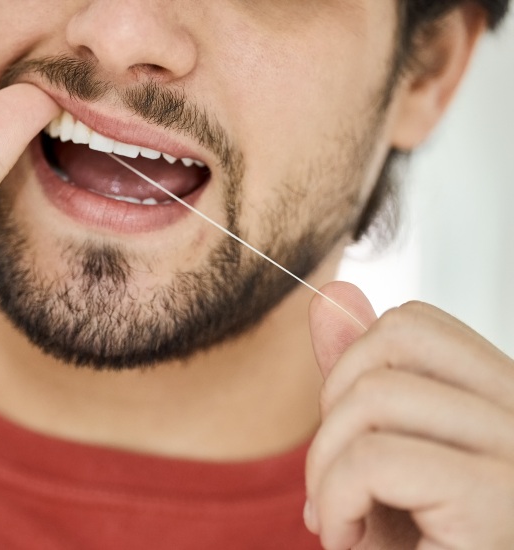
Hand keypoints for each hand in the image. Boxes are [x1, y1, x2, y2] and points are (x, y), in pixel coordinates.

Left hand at [305, 282, 513, 548]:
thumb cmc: (419, 547)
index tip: (352, 442)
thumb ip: (357, 375)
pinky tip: (349, 539)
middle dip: (333, 414)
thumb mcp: (378, 456)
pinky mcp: (498, 498)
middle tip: (340, 487)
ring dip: (327, 464)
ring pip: (375, 394)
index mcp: (505, 400)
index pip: (412, 323)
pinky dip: (335, 499)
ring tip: (344, 516)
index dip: (352, 371)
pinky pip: (373, 457)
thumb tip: (331, 295)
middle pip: (389, 343)